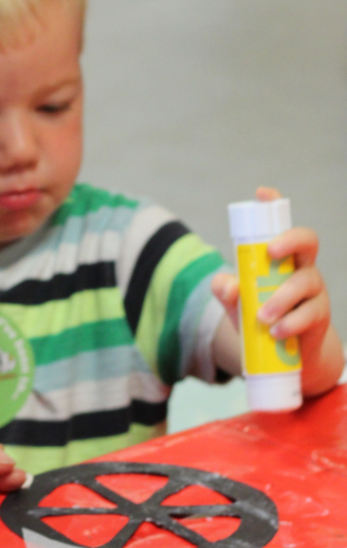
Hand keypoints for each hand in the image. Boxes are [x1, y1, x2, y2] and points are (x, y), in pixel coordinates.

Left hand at [212, 185, 342, 394]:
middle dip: (290, 240)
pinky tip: (275, 332)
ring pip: (305, 282)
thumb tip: (228, 284)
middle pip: (307, 240)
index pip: (279, 225)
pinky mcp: (320, 314)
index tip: (261, 193)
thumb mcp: (236, 302)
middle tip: (270, 251)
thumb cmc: (257, 315)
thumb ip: (226, 290)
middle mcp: (300, 266)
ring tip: (260, 317)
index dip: (274, 204)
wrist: (284, 353)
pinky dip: (289, 323)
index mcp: (279, 257)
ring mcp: (314, 289)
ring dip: (280, 298)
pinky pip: (310, 314)